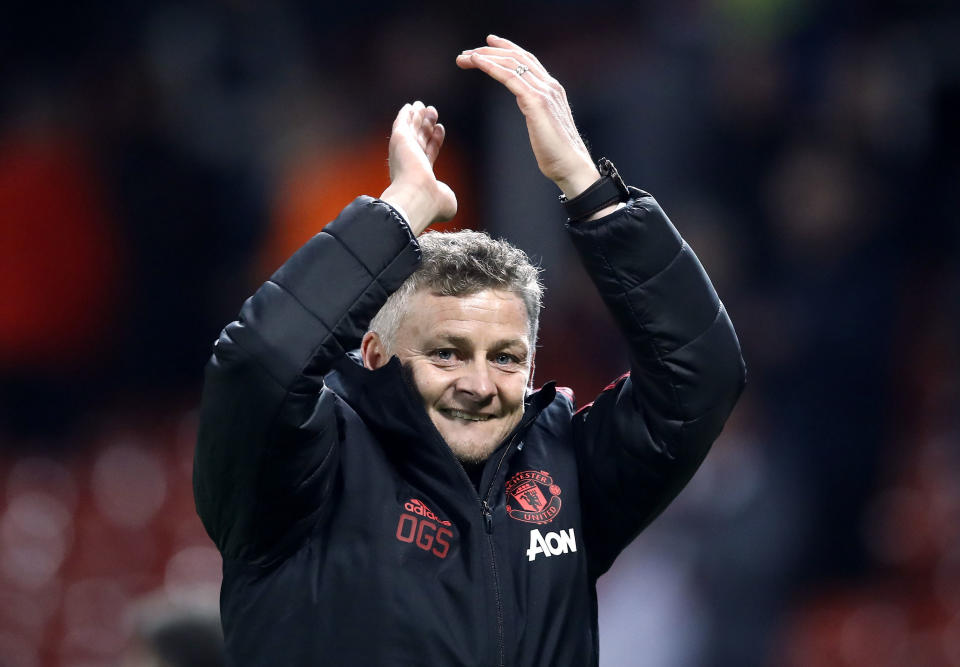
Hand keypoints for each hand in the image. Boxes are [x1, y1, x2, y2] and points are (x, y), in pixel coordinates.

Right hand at [380, 101, 457, 235]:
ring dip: (417, 117)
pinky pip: (402, 123)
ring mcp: (403, 151)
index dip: (434, 140)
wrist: (418, 197)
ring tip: (424, 106)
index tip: (440, 128)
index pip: (428, 153)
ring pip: (411, 130)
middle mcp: (409, 163)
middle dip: (425, 125)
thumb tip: (445, 195)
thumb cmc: (432, 203)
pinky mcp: (399, 140)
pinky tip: (410, 107)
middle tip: (432, 112)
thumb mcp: (447, 201)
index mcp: (419, 176)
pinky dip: (405, 115)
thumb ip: (446, 195)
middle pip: (419, 139)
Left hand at [456, 35, 600, 198]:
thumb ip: (536, 111)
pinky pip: (510, 77)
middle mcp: (549, 85)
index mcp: (552, 89)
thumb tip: (528, 108)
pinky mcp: (536, 102)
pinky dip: (491, 66)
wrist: (571, 166)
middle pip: (517, 57)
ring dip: (485, 57)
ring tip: (465, 57)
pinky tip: (477, 62)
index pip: (527, 60)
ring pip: (511, 63)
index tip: (488, 43)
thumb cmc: (557, 154)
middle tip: (466, 52)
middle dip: (490, 50)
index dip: (507, 48)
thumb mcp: (544, 125)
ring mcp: (544, 92)